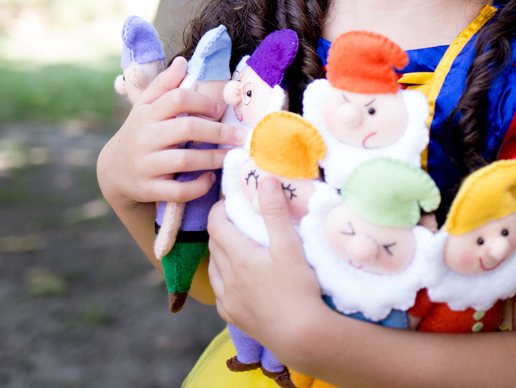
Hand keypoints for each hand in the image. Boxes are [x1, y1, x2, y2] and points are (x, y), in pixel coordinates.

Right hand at [97, 56, 245, 211]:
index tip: (219, 109)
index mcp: (147, 114)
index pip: (177, 99)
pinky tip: (211, 177)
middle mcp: (145, 138)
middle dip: (218, 131)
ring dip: (214, 158)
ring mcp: (146, 165)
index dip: (202, 102)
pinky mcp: (149, 189)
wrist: (112, 171)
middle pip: (186, 128)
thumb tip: (182, 61)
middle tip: (239, 135)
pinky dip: (199, 186)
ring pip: (185, 160)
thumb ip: (164, 84)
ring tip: (231, 155)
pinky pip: (178, 191)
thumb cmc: (139, 133)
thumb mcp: (145, 107)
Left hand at [207, 175, 325, 352]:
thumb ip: (275, 211)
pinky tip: (240, 279)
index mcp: (238, 256)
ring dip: (222, 254)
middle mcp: (226, 278)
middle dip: (223, 228)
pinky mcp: (233, 316)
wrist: (301, 335)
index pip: (216, 224)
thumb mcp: (290, 245)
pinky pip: (220, 292)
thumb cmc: (298, 288)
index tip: (233, 202)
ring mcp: (228, 300)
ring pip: (214, 268)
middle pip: (214, 244)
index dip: (221, 209)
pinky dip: (225, 279)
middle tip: (240, 220)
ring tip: (240, 247)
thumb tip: (264, 179)